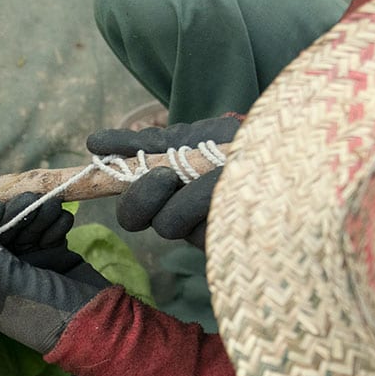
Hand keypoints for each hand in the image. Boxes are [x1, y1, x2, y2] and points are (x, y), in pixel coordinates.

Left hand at [0, 193, 109, 354]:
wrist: (97, 323)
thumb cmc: (47, 311)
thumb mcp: (10, 286)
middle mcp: (0, 270)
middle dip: (13, 211)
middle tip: (32, 201)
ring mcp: (27, 260)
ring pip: (23, 223)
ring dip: (37, 212)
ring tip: (53, 208)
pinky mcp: (51, 252)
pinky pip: (46, 227)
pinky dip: (55, 221)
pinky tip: (64, 224)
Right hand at [86, 114, 240, 248]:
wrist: (282, 149)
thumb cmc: (230, 143)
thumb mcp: (184, 137)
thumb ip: (142, 143)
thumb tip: (93, 144)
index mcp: (163, 195)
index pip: (129, 208)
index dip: (111, 184)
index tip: (104, 157)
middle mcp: (178, 215)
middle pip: (139, 220)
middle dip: (144, 195)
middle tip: (165, 175)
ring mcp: (202, 229)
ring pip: (169, 225)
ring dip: (184, 196)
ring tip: (211, 171)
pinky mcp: (227, 238)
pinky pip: (204, 228)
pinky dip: (210, 200)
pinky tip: (226, 180)